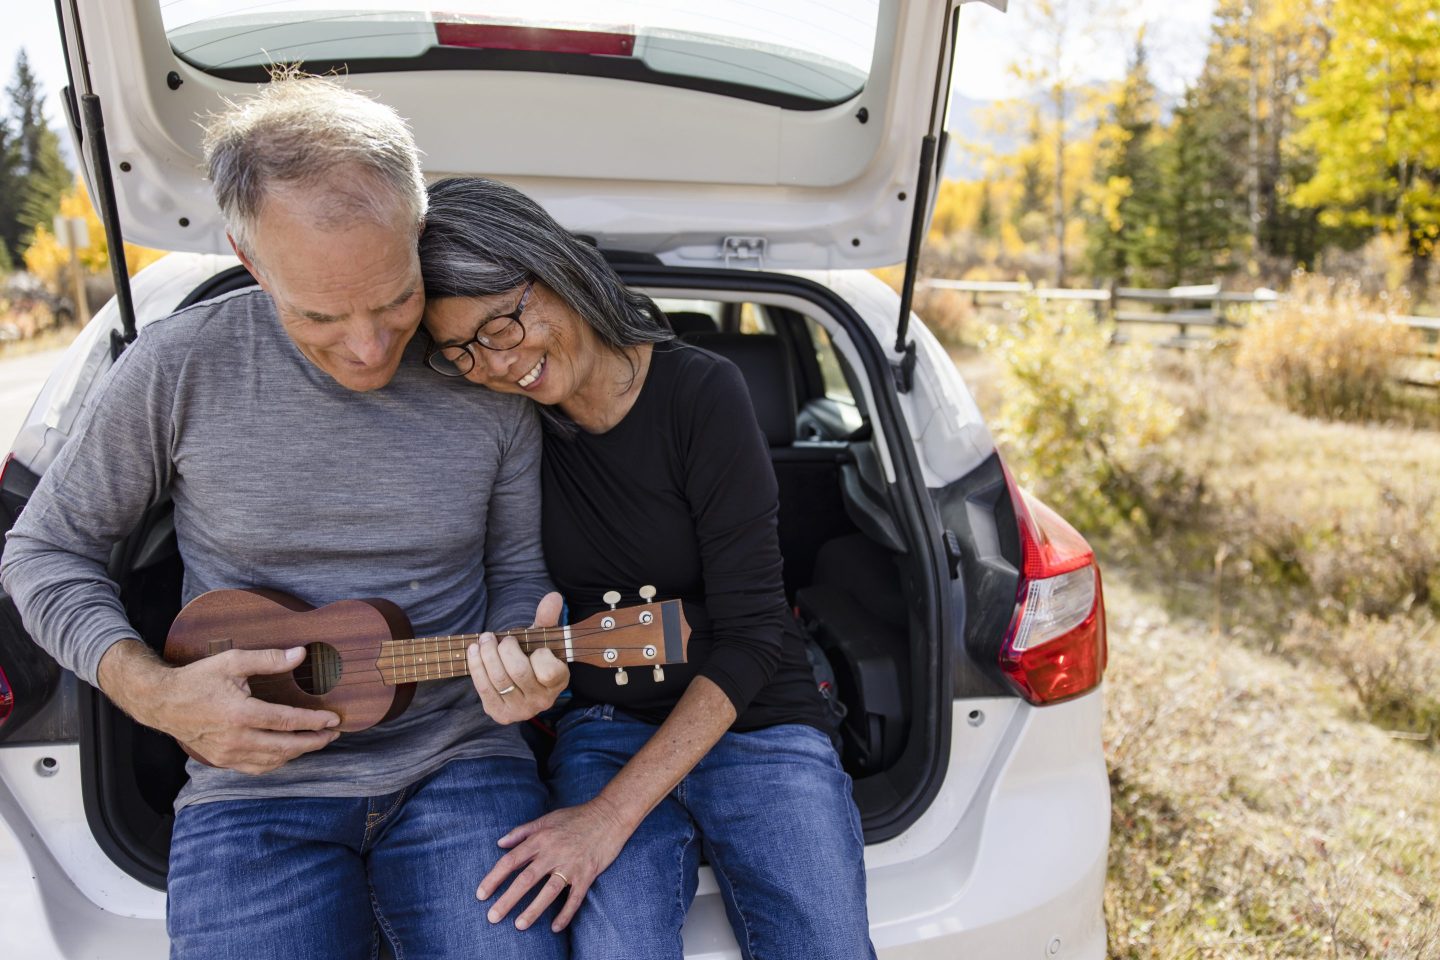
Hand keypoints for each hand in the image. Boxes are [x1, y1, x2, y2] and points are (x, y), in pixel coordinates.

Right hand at [105, 641, 340, 773]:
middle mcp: (235, 739)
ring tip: (315, 741)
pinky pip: (256, 767)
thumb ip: (268, 659)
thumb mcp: (232, 661)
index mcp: (240, 714)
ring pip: (273, 761)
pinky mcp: (222, 760)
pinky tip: (288, 752)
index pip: (286, 721)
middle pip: (285, 746)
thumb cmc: (197, 679)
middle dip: (313, 741)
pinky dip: (277, 762)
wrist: (162, 702)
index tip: (333, 719)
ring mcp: (228, 753)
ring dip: (298, 753)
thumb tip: (300, 653)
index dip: (313, 722)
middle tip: (332, 734)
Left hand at [467, 591, 568, 723]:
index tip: (529, 644)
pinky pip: (484, 688)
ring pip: (499, 680)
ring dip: (486, 654)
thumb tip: (553, 597)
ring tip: (483, 640)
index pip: (548, 669)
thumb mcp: (542, 638)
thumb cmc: (533, 656)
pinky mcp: (501, 714)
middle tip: (495, 636)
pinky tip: (474, 651)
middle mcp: (542, 700)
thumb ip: (547, 618)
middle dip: (503, 648)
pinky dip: (476, 666)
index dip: (537, 653)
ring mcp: (521, 710)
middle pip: (518, 672)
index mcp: (558, 682)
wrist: (520, 684)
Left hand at [476, 796, 633, 931]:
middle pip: (526, 879)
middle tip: (492, 917)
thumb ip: (522, 832)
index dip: (494, 878)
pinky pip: (575, 898)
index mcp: (540, 839)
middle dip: (507, 900)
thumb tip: (500, 843)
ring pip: (548, 891)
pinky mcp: (587, 874)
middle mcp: (553, 853)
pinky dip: (565, 914)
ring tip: (519, 926)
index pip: (511, 861)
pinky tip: (555, 927)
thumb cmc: (576, 817)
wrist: (609, 815)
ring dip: (533, 910)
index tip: (481, 894)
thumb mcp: (546, 819)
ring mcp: (571, 865)